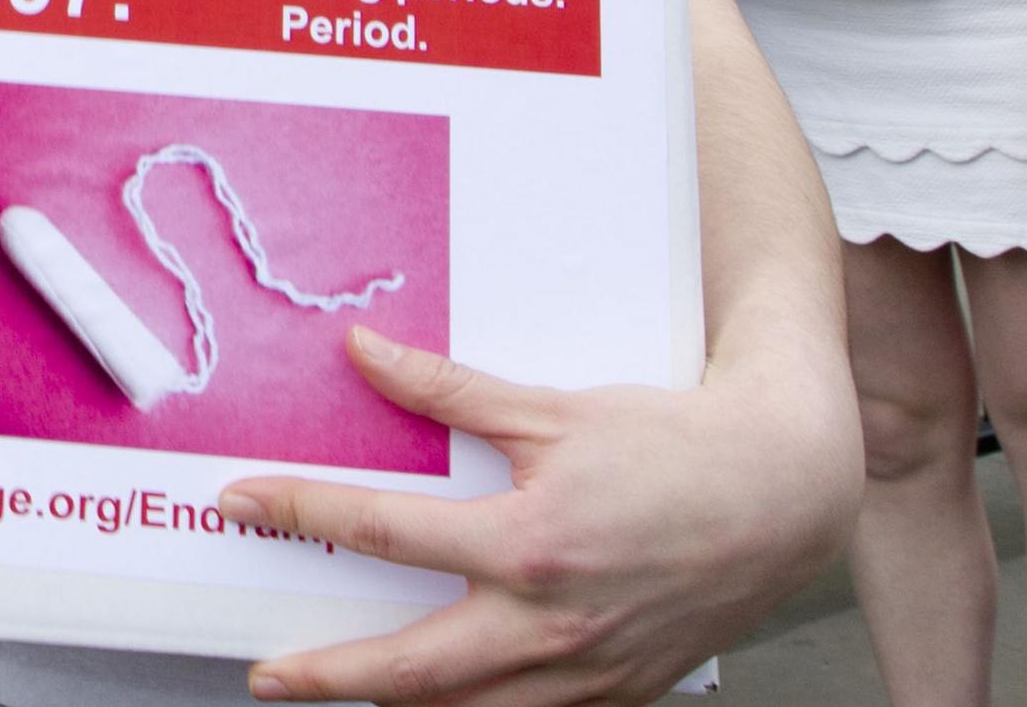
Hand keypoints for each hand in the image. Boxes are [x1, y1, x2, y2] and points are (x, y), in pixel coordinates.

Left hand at [228, 327, 858, 703]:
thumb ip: (448, 391)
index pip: (384, 532)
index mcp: (527, 544)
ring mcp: (586, 670)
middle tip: (267, 674)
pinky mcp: (618, 692)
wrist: (782, 492)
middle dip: (328, 676)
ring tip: (342, 689)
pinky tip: (447, 698)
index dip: (303, 515)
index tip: (244, 506)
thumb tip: (365, 354)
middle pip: (410, 670)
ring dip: (396, 704)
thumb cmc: (672, 445)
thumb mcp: (553, 408)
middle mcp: (550, 623)